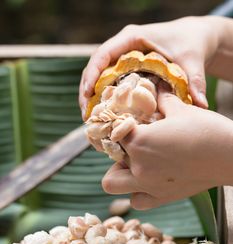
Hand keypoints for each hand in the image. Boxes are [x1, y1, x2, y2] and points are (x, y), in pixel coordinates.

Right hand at [79, 16, 228, 116]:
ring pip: (98, 75)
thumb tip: (200, 105)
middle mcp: (123, 47)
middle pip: (95, 67)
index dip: (92, 74)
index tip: (87, 95)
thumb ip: (195, 81)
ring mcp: (122, 58)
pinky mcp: (126, 69)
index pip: (103, 54)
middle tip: (86, 114)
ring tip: (90, 118)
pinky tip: (104, 114)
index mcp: (132, 38)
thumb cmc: (191, 43)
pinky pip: (108, 81)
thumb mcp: (192, 60)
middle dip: (86, 90)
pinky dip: (102, 97)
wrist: (194, 38)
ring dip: (91, 96)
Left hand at [102, 84, 232, 209]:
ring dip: (121, 174)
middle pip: (110, 160)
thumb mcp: (180, 108)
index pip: (113, 133)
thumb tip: (153, 89)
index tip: (127, 124)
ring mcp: (148, 186)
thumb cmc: (207, 129)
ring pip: (113, 184)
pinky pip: (136, 201)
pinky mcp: (161, 198)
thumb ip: (161, 99)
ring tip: (137, 164)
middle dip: (116, 152)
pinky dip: (137, 192)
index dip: (118, 126)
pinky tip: (150, 181)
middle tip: (132, 146)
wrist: (231, 156)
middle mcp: (138, 166)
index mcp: (139, 141)